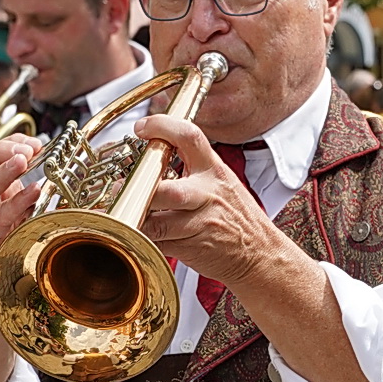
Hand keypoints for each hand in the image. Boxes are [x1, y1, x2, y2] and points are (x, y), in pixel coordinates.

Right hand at [0, 134, 40, 283]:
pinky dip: (15, 203)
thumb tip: (82, 176)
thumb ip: (46, 194)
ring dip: (3, 170)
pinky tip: (32, 192)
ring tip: (24, 160)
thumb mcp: (34, 216)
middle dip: (0, 149)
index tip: (33, 142)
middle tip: (26, 150)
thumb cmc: (17, 253)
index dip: (9, 142)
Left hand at [137, 115, 273, 286]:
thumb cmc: (237, 218)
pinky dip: (142, 239)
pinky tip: (136, 233)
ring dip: (134, 219)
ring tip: (121, 214)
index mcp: (214, 171)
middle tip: (122, 187)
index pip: (189, 137)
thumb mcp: (222, 182)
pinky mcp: (192, 248)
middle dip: (140, 190)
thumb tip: (155, 155)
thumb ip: (193, 167)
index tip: (142, 127)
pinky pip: (158, 242)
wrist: (261, 254)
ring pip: (156, 223)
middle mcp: (208, 194)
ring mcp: (201, 223)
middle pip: (167, 190)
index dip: (162, 127)